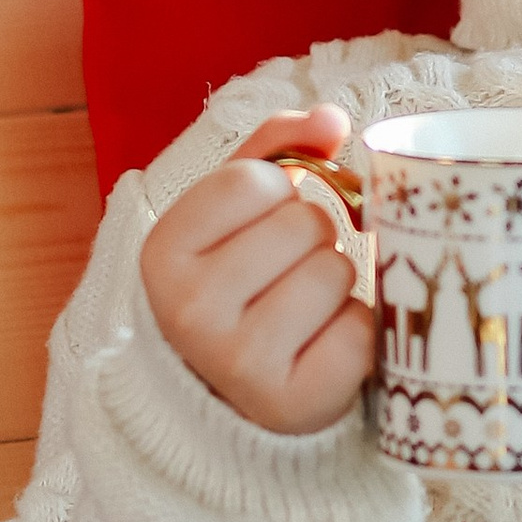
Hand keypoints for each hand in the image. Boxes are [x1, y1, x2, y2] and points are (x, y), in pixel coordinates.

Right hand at [139, 107, 373, 436]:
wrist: (233, 393)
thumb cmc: (241, 283)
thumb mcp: (236, 212)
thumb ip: (277, 148)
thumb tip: (330, 119)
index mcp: (162, 253)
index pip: (255, 179)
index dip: (277, 194)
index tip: (260, 226)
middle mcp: (187, 309)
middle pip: (305, 223)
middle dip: (312, 240)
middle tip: (285, 275)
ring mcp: (236, 361)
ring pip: (335, 272)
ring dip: (336, 286)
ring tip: (303, 312)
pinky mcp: (289, 402)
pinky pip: (359, 332)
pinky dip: (355, 334)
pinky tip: (320, 348)